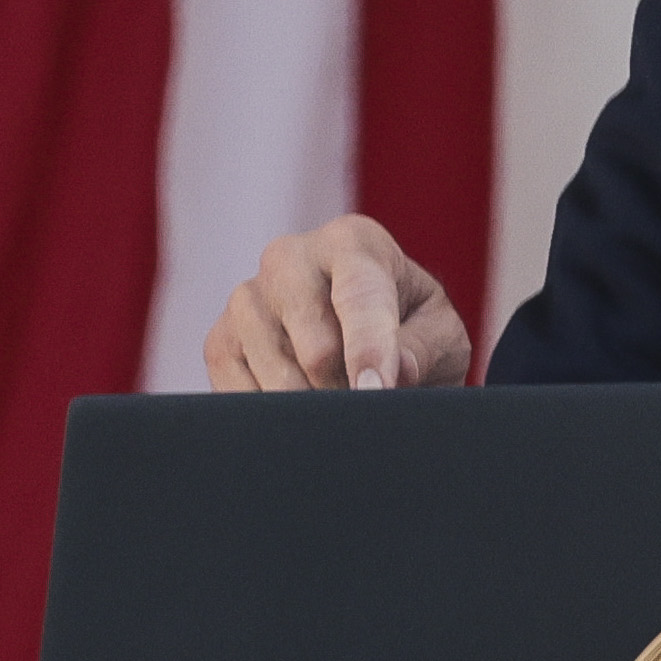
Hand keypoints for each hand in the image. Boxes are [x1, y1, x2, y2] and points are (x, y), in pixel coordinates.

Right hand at [202, 215, 472, 392]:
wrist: (365, 338)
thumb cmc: (410, 330)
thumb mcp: (440, 336)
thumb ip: (424, 349)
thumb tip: (396, 372)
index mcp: (352, 243)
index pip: (359, 296)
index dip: (369, 349)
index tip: (375, 391)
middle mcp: (290, 258)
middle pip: (316, 348)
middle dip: (348, 391)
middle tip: (370, 402)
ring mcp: (246, 298)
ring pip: (279, 378)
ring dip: (317, 407)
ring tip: (342, 397)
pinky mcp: (219, 340)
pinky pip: (241, 395)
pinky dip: (277, 416)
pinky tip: (303, 404)